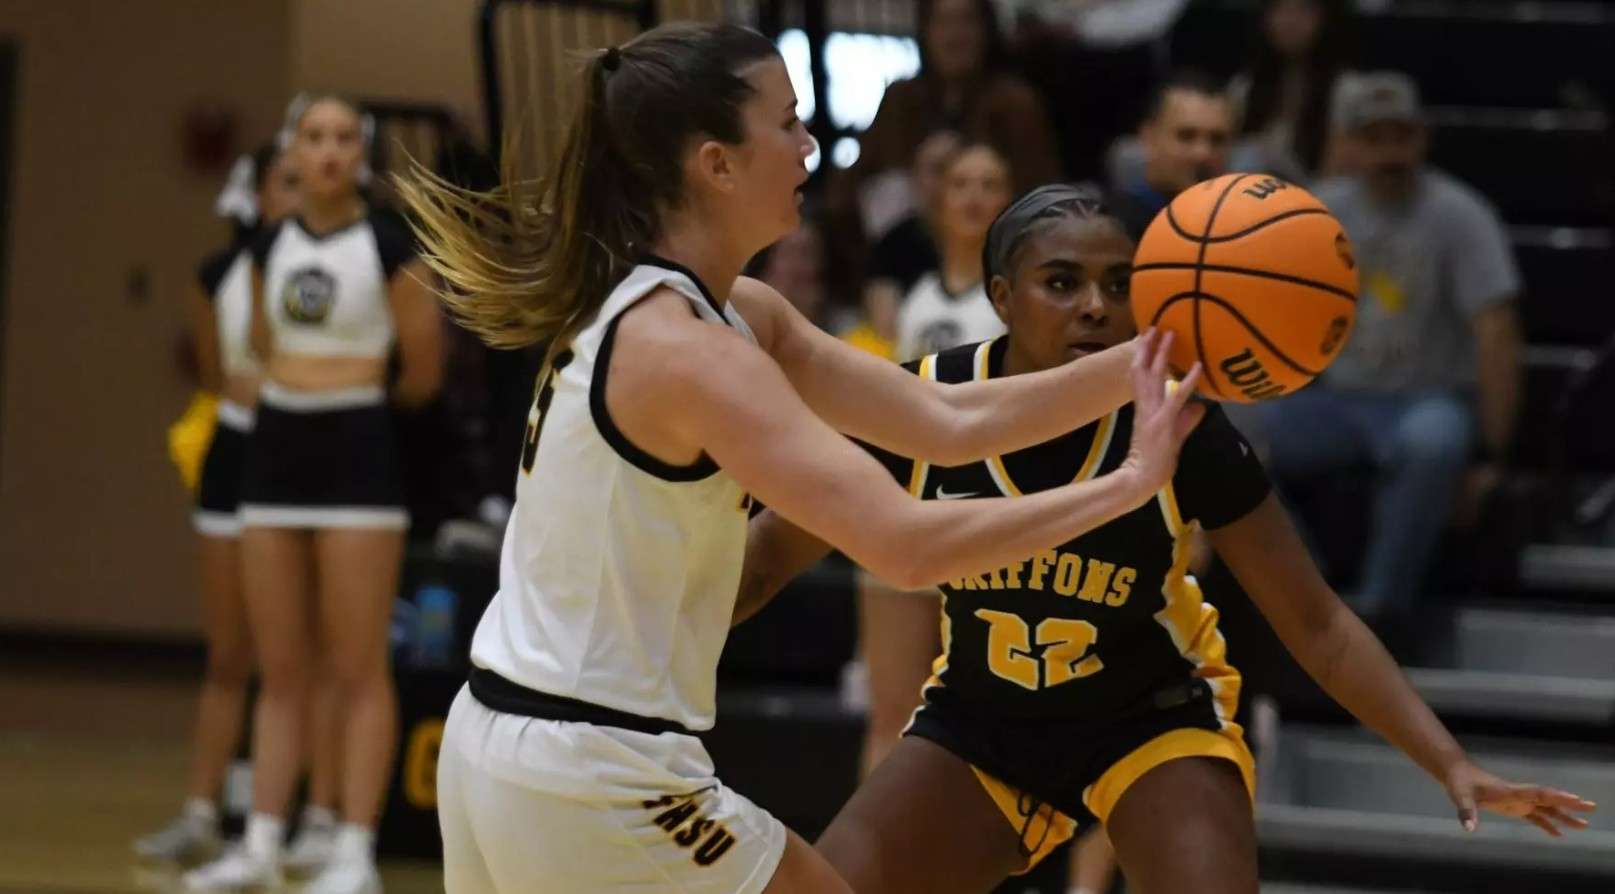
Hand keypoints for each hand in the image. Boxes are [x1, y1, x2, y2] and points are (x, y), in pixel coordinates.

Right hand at [1119, 329, 1204, 497]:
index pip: (1139, 376)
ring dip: (1163, 354)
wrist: (1142, 477)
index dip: (1142, 356)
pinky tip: (1198, 366)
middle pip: (1143, 370)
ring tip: (1170, 334)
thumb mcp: (1174, 436)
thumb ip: (1187, 420)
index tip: (1146, 337)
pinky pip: (1178, 396)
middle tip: (1154, 326)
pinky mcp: (1164, 421)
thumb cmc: (1155, 460)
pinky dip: (1189, 380)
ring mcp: (1153, 412)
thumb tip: (1201, 406)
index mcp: (1143, 407)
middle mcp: (1145, 405)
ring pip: (1156, 377)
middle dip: (1147, 347)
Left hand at [1444, 760, 1595, 835]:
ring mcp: (1518, 800)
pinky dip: (1547, 825)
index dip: (1555, 796)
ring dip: (1564, 816)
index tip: (1574, 798)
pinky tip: (1559, 834)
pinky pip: (1535, 816)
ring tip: (1584, 825)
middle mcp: (1518, 795)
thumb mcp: (1460, 796)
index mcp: (1510, 791)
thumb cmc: (1459, 783)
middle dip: (1569, 803)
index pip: (1537, 793)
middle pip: (1548, 799)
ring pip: (1545, 808)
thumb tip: (1469, 829)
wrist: (1457, 773)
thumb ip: (1466, 812)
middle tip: (1591, 807)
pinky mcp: (1513, 806)